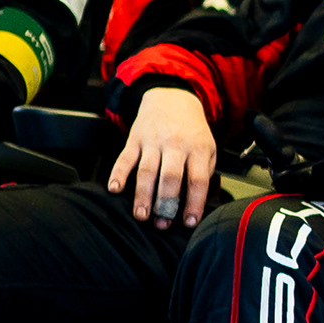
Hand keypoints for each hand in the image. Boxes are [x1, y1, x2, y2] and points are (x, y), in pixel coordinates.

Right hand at [110, 87, 220, 227]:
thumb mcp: (208, 146)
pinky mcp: (135, 139)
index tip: (189, 223)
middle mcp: (176, 145)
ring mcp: (153, 142)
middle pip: (171, 177)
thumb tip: (197, 201)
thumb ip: (205, 171)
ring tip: (141, 215)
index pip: (198, 179)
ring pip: (147, 171)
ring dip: (142, 195)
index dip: (194, 203)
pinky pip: (124, 158)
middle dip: (165, 203)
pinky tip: (115, 190)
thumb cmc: (191, 130)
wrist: (172, 98)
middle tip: (161, 224)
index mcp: (198, 149)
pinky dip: (118, 174)